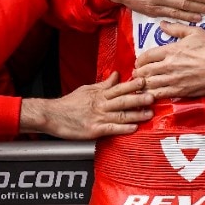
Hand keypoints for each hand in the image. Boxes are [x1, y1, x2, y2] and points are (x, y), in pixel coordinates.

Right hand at [19, 72, 153, 139]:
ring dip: (136, 114)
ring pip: (120, 115)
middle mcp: (101, 104)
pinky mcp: (94, 130)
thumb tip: (117, 75)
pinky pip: (111, 128)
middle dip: (138, 98)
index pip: (119, 87)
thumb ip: (104, 84)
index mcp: (100, 94)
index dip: (133, 84)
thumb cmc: (69, 103)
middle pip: (122, 100)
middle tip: (152, 96)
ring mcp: (98, 117)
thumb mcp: (88, 89)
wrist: (52, 115)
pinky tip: (133, 128)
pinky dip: (123, 128)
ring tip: (149, 113)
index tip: (145, 81)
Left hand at [133, 22, 204, 99]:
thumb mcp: (195, 33)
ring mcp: (173, 80)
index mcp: (171, 50)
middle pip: (145, 71)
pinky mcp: (179, 91)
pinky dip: (150, 94)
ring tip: (140, 84)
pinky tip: (148, 94)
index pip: (147, 56)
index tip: (139, 62)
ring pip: (149, 84)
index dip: (139, 60)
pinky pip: (159, 94)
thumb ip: (176, 28)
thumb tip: (161, 24)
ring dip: (141, 84)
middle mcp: (169, 66)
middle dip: (138, 73)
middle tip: (137, 74)